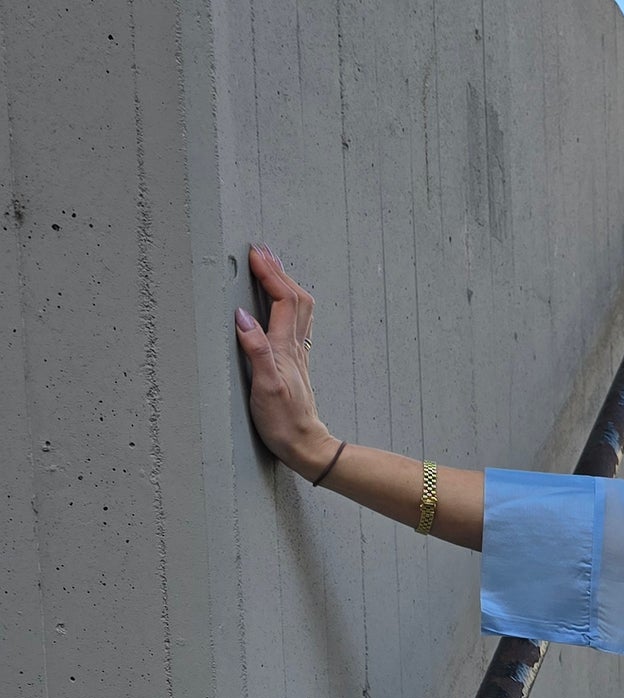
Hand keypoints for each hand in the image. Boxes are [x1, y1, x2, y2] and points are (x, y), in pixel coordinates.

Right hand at [234, 245, 334, 476]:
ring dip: (285, 283)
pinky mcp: (293, 364)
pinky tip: (278, 305)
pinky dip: (286, 304)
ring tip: (270, 267)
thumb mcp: (264, 388)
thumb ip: (256, 351)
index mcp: (285, 349)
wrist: (306, 446)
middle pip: (296, 297)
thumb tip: (242, 317)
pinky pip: (295, 324)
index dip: (270, 274)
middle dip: (279, 270)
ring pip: (299, 309)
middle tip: (262, 251)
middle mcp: (295, 347)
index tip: (255, 254)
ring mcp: (296, 355)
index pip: (284, 299)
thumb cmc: (284, 423)